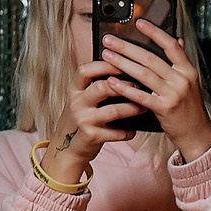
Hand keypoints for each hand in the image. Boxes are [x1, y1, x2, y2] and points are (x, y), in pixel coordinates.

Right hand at [37, 62, 140, 186]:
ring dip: (132, 108)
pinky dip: (128, 131)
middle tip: (140, 87)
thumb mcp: (81, 99)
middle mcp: (76, 103)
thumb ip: (95, 86)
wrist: (67, 147)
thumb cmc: (82, 118)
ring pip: (113, 110)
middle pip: (102, 87)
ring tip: (143, 107)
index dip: (105, 65)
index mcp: (74, 90)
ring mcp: (83, 120)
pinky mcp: (92, 137)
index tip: (122, 63)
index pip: (85, 70)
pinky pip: (117, 133)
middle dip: (125, 86)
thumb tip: (126, 73)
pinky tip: (133, 129)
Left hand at [100, 21, 210, 162]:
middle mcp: (182, 80)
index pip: (170, 45)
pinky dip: (125, 88)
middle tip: (109, 40)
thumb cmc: (189, 109)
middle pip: (151, 58)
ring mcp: (173, 94)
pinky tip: (112, 81)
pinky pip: (141, 96)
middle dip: (127, 47)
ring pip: (143, 74)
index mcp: (188, 71)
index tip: (138, 22)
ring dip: (122, 63)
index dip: (154, 32)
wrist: (197, 135)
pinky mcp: (164, 109)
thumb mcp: (190, 83)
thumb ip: (181, 62)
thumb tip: (177, 40)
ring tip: (107, 56)